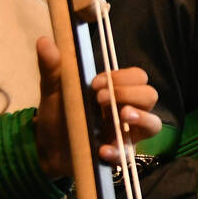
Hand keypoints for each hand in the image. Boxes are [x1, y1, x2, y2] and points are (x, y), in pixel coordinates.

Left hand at [33, 36, 161, 175]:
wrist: (46, 147)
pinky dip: (117, 151)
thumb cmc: (58, 115)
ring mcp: (126, 134)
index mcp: (116, 91)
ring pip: (153, 124)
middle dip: (129, 94)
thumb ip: (52, 68)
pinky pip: (129, 155)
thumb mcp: (53, 90)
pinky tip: (102, 149)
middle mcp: (127, 110)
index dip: (122, 77)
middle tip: (99, 99)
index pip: (138, 77)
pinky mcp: (117, 156)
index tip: (96, 83)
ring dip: (140, 117)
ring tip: (122, 116)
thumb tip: (44, 41)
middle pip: (150, 95)